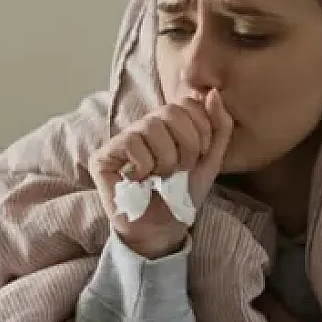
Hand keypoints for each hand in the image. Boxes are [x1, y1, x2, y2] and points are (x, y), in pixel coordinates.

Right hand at [89, 88, 232, 258]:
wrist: (163, 229)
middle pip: (171, 111)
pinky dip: (144, 166)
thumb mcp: (210, 161)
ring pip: (152, 127)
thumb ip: (218, 127)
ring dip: (166, 159)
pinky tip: (140, 180)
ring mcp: (122, 139)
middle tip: (180, 170)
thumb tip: (213, 93)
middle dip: (187, 146)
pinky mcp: (103, 155)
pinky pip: (131, 143)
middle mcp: (143, 126)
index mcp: (168, 124)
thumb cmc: (182, 195)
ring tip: (160, 177)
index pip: (187, 103)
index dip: (201, 129)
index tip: (200, 156)